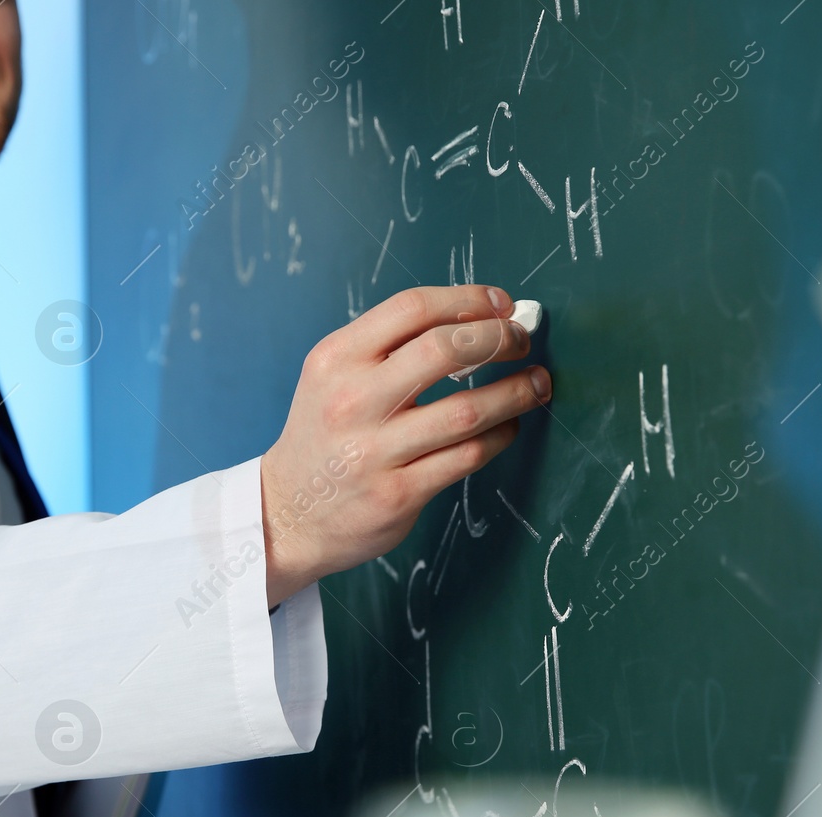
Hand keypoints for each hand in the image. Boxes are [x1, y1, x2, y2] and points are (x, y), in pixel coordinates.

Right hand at [261, 285, 551, 605]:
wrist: (286, 512)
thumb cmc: (323, 437)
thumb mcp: (332, 376)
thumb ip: (389, 347)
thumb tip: (475, 320)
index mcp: (336, 359)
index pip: (411, 308)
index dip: (467, 299)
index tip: (501, 303)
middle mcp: (351, 401)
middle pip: (444, 350)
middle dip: (498, 338)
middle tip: (521, 340)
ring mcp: (374, 451)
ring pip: (467, 410)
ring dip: (514, 392)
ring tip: (535, 383)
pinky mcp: (398, 494)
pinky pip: (466, 457)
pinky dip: (499, 436)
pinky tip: (507, 426)